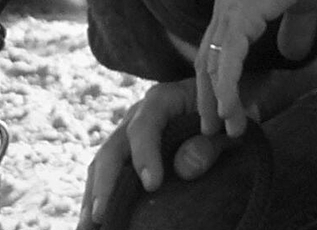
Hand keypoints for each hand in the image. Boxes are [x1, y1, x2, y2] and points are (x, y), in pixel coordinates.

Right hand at [76, 79, 233, 227]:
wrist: (224, 107)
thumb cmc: (228, 116)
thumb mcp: (227, 125)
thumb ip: (210, 143)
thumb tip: (184, 168)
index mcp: (163, 100)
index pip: (145, 126)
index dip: (145, 154)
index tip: (152, 185)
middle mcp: (138, 115)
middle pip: (114, 147)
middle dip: (106, 183)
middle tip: (103, 215)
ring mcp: (129, 134)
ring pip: (102, 163)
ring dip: (94, 195)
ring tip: (87, 227)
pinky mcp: (128, 153)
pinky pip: (106, 173)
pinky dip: (98, 196)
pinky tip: (94, 222)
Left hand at [197, 0, 316, 138]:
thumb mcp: (301, 2)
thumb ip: (294, 26)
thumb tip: (293, 52)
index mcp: (236, 4)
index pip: (217, 51)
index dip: (219, 81)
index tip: (226, 109)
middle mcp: (225, 9)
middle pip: (206, 63)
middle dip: (209, 99)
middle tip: (214, 130)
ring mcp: (229, 11)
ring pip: (212, 67)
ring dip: (216, 102)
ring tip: (223, 130)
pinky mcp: (240, 14)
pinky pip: (226, 61)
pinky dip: (225, 89)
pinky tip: (228, 111)